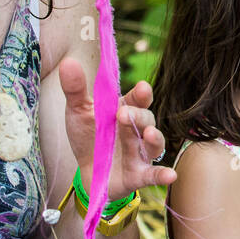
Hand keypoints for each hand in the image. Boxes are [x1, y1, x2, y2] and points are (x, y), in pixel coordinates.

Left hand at [59, 58, 176, 202]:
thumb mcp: (78, 112)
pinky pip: (153, 174)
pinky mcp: (138, 175)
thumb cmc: (89, 137)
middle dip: (138, 116)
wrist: (86, 173)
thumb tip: (68, 62)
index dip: (142, 94)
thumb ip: (76, 90)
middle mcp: (137, 130)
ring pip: (153, 143)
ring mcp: (139, 152)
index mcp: (126, 110)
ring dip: (153, 138)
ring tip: (148, 134)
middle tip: (123, 114)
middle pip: (146, 119)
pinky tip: (171, 176)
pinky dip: (163, 175)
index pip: (139, 99)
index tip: (142, 88)